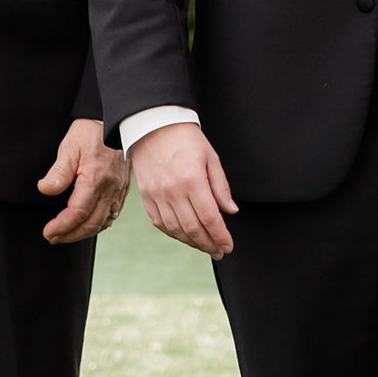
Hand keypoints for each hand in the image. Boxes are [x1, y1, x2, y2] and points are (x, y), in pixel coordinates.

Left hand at [39, 116, 130, 245]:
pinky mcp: (123, 188)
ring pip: (104, 222)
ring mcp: (118, 190)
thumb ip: (58, 172)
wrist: (117, 119)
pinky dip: (100, 224)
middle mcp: (110, 189)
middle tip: (53, 238)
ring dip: (84, 232)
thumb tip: (45, 190)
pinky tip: (89, 223)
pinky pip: (113, 214)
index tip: (48, 232)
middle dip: (70, 236)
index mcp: (95, 180)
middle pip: (91, 224)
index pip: (77, 213)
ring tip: (67, 234)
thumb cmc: (93, 130)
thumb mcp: (70, 147)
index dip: (61, 227)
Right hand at [131, 120, 237, 258]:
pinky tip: (184, 236)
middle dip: (209, 244)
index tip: (228, 246)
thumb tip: (230, 211)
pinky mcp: (146, 196)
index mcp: (192, 181)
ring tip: (204, 246)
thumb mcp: (211, 157)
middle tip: (219, 251)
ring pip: (176, 230)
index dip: (221, 236)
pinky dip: (173, 233)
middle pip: (193, 229)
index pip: (210, 218)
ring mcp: (157, 195)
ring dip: (192, 242)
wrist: (153, 125)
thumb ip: (221, 187)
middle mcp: (173, 192)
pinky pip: (160, 223)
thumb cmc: (185, 138)